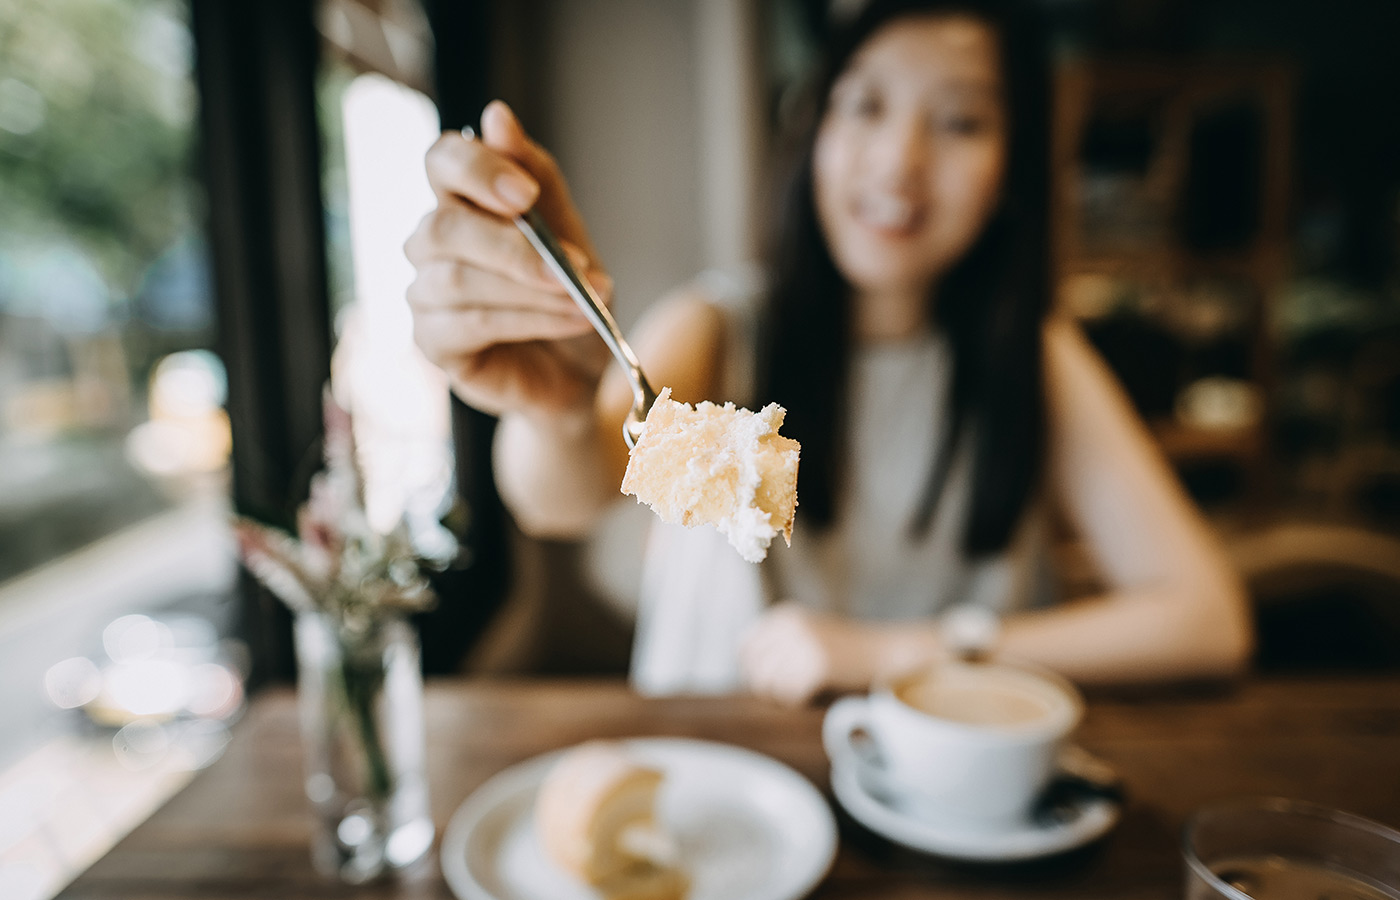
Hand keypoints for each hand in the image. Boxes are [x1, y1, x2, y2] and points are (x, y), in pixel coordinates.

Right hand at [403, 100, 610, 419]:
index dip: (476, 168)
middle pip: (441, 227)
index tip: (526, 195)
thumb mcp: (570, 233)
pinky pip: (469, 324)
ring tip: (584, 299)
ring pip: (457, 280)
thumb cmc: (570, 297)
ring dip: (531, 290)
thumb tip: (496, 116)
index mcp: (462, 204)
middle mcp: (432, 246)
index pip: (441, 161)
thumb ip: (538, 180)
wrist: (582, 371)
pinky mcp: (434, 344)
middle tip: (571, 265)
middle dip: (512, 246)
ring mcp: (425, 296)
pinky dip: (528, 320)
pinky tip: (572, 320)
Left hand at [739, 602, 890, 705]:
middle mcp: (791, 626)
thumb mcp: (810, 631)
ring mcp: (804, 645)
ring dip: (781, 697)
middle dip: (765, 687)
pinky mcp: (817, 666)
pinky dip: (798, 703)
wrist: (887, 652)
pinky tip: (813, 697)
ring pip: (769, 685)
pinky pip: (790, 695)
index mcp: (785, 614)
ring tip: (801, 696)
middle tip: (785, 694)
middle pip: (754, 669)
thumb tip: (746, 669)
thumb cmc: (847, 649)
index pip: (745, 646)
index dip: (751, 669)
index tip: (767, 682)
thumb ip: (780, 642)